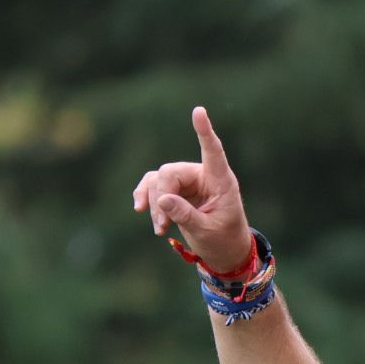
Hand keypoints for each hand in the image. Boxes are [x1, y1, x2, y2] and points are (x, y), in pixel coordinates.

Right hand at [132, 106, 253, 273]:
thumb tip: (162, 199)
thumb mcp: (206, 231)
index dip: (204, 132)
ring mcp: (187, 181)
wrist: (224, 251)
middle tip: (162, 226)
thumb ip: (185, 215)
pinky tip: (140, 210)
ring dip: (154, 205)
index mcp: (220, 181)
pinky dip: (146, 198)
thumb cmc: (223, 240)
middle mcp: (203, 175)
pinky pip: (153, 185)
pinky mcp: (175, 190)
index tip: (198, 111)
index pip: (213, 151)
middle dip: (161, 198)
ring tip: (160, 229)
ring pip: (158, 180)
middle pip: (170, 173)